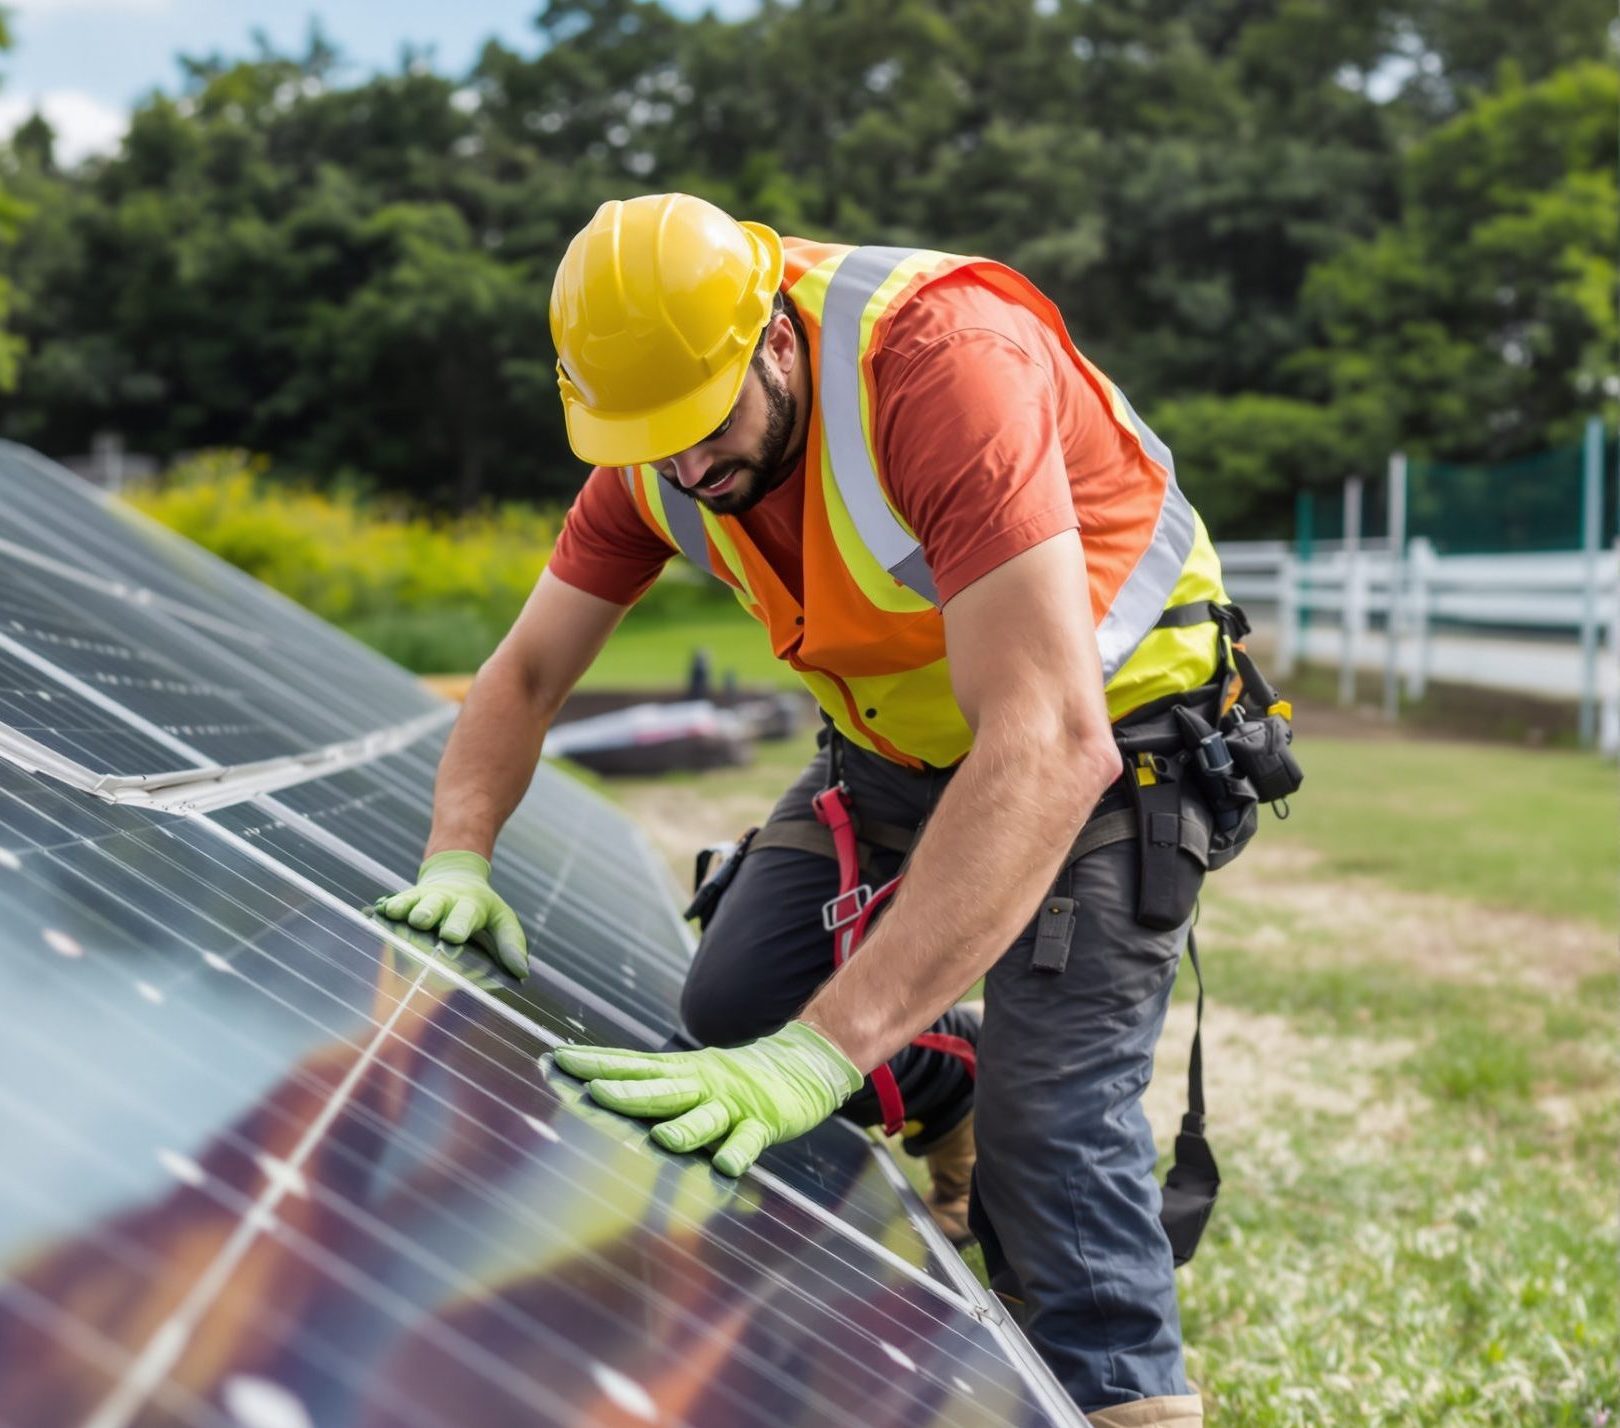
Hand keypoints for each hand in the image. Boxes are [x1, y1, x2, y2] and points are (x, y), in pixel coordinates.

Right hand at [375, 851, 527, 980]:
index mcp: (470, 905)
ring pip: (411, 900)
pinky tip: (374, 911)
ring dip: (403, 906)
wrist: (456, 875)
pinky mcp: (405, 900)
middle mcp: (444, 900)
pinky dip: (384, 906)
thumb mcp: (503, 920)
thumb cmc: (482, 909)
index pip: (466, 915)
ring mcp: (422, 898)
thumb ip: (511, 943)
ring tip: (393, 912)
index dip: (458, 924)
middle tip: (421, 920)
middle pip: (435, 903)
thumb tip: (522, 972)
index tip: (452, 935)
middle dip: (428, 911)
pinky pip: (393, 901)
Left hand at [552, 1021, 861, 1175]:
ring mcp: (730, 1104)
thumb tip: (594, 1090)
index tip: (555, 1059)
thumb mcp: (688, 1075)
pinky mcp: (762, 1123)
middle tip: (591, 1092)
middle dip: (625, 1092)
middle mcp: (700, 1083)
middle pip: (658, 1089)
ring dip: (682, 1128)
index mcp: (678, 1072)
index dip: (594, 1063)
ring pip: (702, 1117)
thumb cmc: (732, 1080)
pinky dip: (737, 1153)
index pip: (629, 1066)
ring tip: (659, 1139)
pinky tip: (725, 1167)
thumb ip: (649, 1086)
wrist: (803, 1064)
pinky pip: (748, 1141)